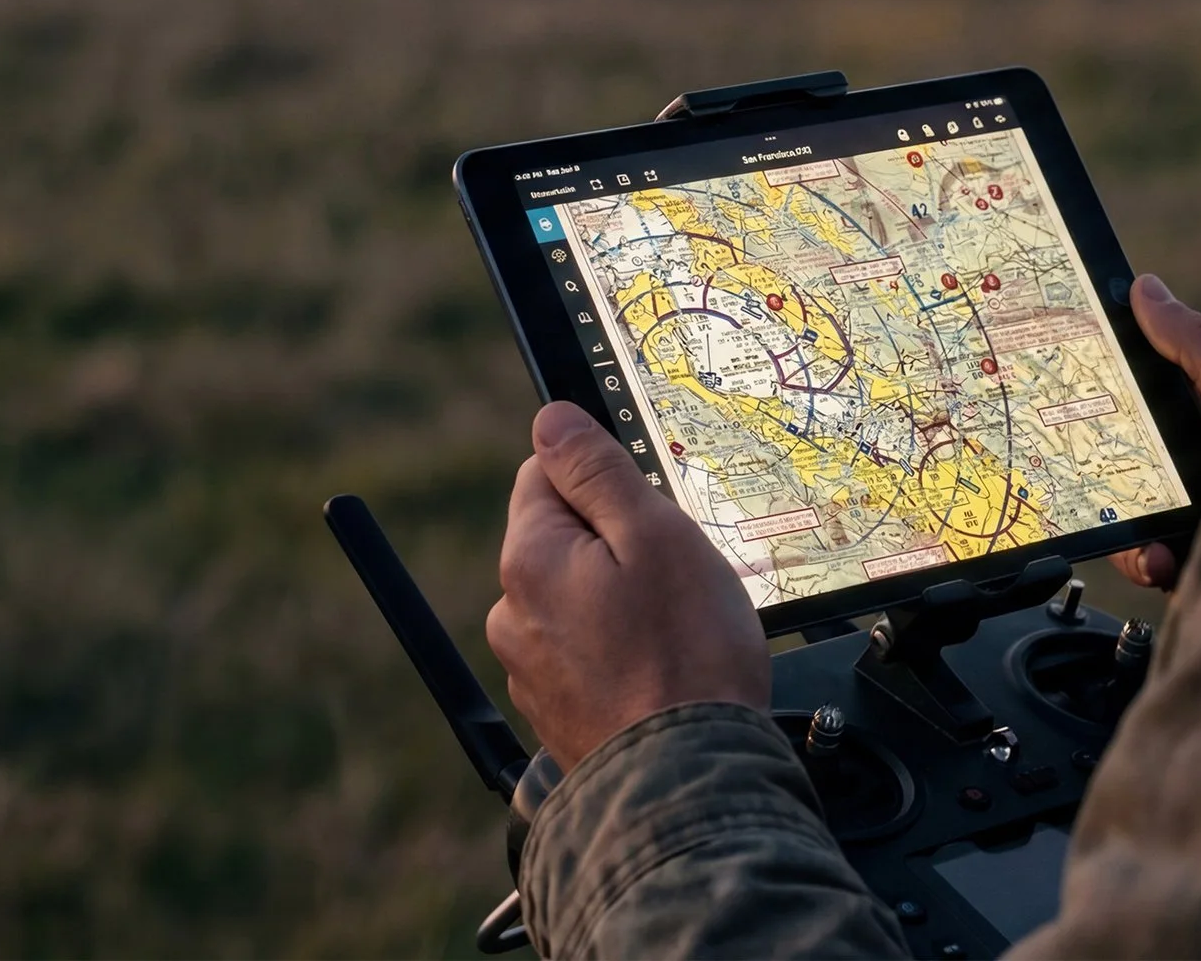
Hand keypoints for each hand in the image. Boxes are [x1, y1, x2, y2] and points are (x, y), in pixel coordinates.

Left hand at [485, 402, 769, 769]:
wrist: (689, 780)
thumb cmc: (686, 656)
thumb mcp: (655, 535)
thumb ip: (597, 472)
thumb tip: (551, 421)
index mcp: (529, 558)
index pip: (545, 472)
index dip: (607, 482)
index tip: (651, 514)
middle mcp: (511, 612)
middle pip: (563, 538)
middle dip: (617, 544)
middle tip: (675, 577)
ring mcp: (529, 666)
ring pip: (578, 597)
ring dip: (620, 600)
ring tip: (675, 632)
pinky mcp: (555, 709)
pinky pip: (586, 651)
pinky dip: (620, 650)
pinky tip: (663, 669)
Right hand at [1109, 274, 1200, 591]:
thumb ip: (1196, 344)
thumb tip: (1146, 289)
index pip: (1143, 397)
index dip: (1107, 397)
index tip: (1071, 393)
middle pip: (1126, 459)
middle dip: (1107, 473)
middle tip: (1093, 479)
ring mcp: (1198, 510)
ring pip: (1130, 514)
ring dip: (1128, 531)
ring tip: (1149, 542)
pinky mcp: (1198, 555)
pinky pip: (1149, 559)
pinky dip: (1146, 562)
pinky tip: (1164, 562)